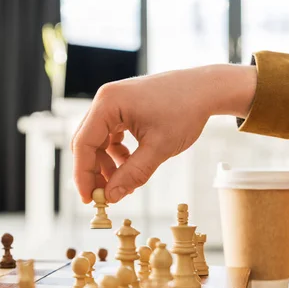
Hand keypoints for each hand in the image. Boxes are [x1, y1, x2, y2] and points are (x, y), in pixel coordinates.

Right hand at [70, 64, 256, 203]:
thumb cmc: (185, 111)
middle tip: (104, 196)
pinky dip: (115, 153)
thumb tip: (111, 197)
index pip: (83, 144)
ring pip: (97, 141)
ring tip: (122, 183)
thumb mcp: (158, 148)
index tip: (88, 199)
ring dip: (106, 164)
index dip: (83, 175)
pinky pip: (110, 135)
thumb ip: (132, 174)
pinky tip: (129, 165)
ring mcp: (114, 102)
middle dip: (94, 171)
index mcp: (109, 104)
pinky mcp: (123, 108)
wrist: (205, 89)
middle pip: (86, 142)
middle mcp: (106, 100)